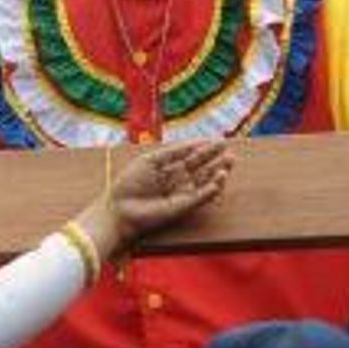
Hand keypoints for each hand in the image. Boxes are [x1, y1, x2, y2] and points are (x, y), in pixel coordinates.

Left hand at [88, 139, 233, 252]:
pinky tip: (219, 178)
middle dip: (216, 159)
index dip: (205, 148)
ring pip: (205, 182)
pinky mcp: (183, 207)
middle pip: (202, 168)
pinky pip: (201, 197)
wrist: (119, 207)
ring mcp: (181, 194)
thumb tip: (197, 142)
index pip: (191, 156)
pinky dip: (211, 188)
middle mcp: (177, 180)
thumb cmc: (129, 183)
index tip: (218, 139)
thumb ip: (174, 151)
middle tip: (228, 151)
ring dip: (218, 173)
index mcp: (168, 168)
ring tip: (228, 162)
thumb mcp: (151, 160)